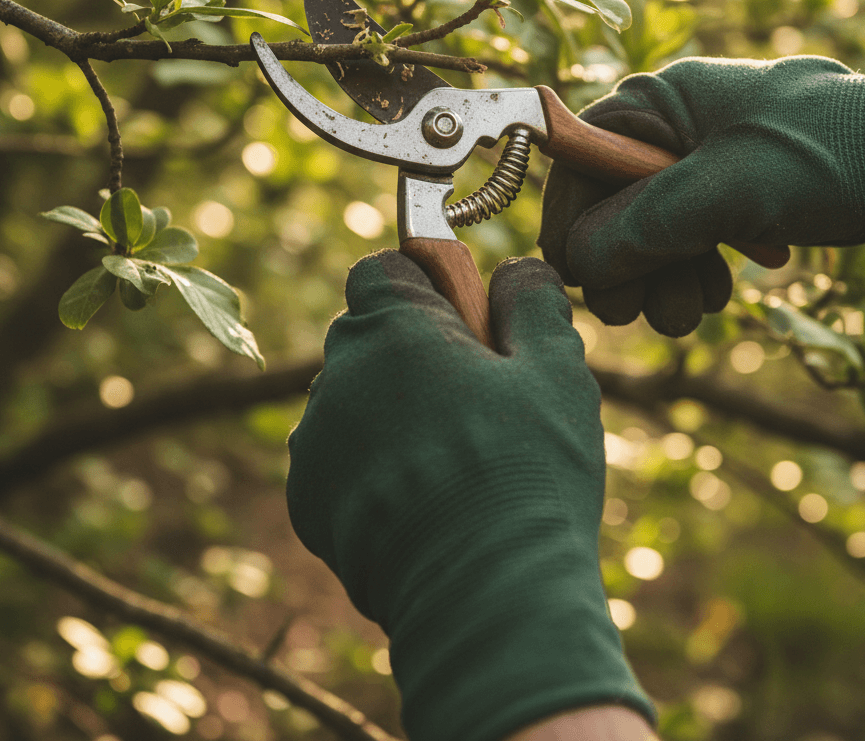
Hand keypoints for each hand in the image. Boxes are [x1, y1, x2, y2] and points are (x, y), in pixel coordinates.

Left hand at [286, 251, 654, 740]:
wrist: (486, 596)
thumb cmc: (528, 470)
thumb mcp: (557, 368)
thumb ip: (532, 300)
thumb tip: (515, 271)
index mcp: (391, 327)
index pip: (384, 268)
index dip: (426, 285)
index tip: (463, 320)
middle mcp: (336, 374)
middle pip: (368, 335)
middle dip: (413, 350)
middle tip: (474, 397)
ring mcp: (314, 440)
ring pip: (352, 399)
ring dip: (389, 410)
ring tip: (454, 460)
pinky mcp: (307, 500)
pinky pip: (338, 458)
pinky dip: (370, 467)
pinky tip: (424, 502)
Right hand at [539, 55, 864, 336]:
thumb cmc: (830, 154)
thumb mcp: (726, 189)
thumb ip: (643, 224)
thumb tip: (578, 262)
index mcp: (661, 98)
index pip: (579, 156)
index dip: (572, 219)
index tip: (580, 277)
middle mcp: (673, 126)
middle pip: (610, 202)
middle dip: (625, 262)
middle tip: (636, 312)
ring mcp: (704, 161)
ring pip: (648, 231)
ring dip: (661, 278)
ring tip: (694, 308)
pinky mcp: (732, 192)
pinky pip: (686, 239)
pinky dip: (694, 271)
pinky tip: (721, 288)